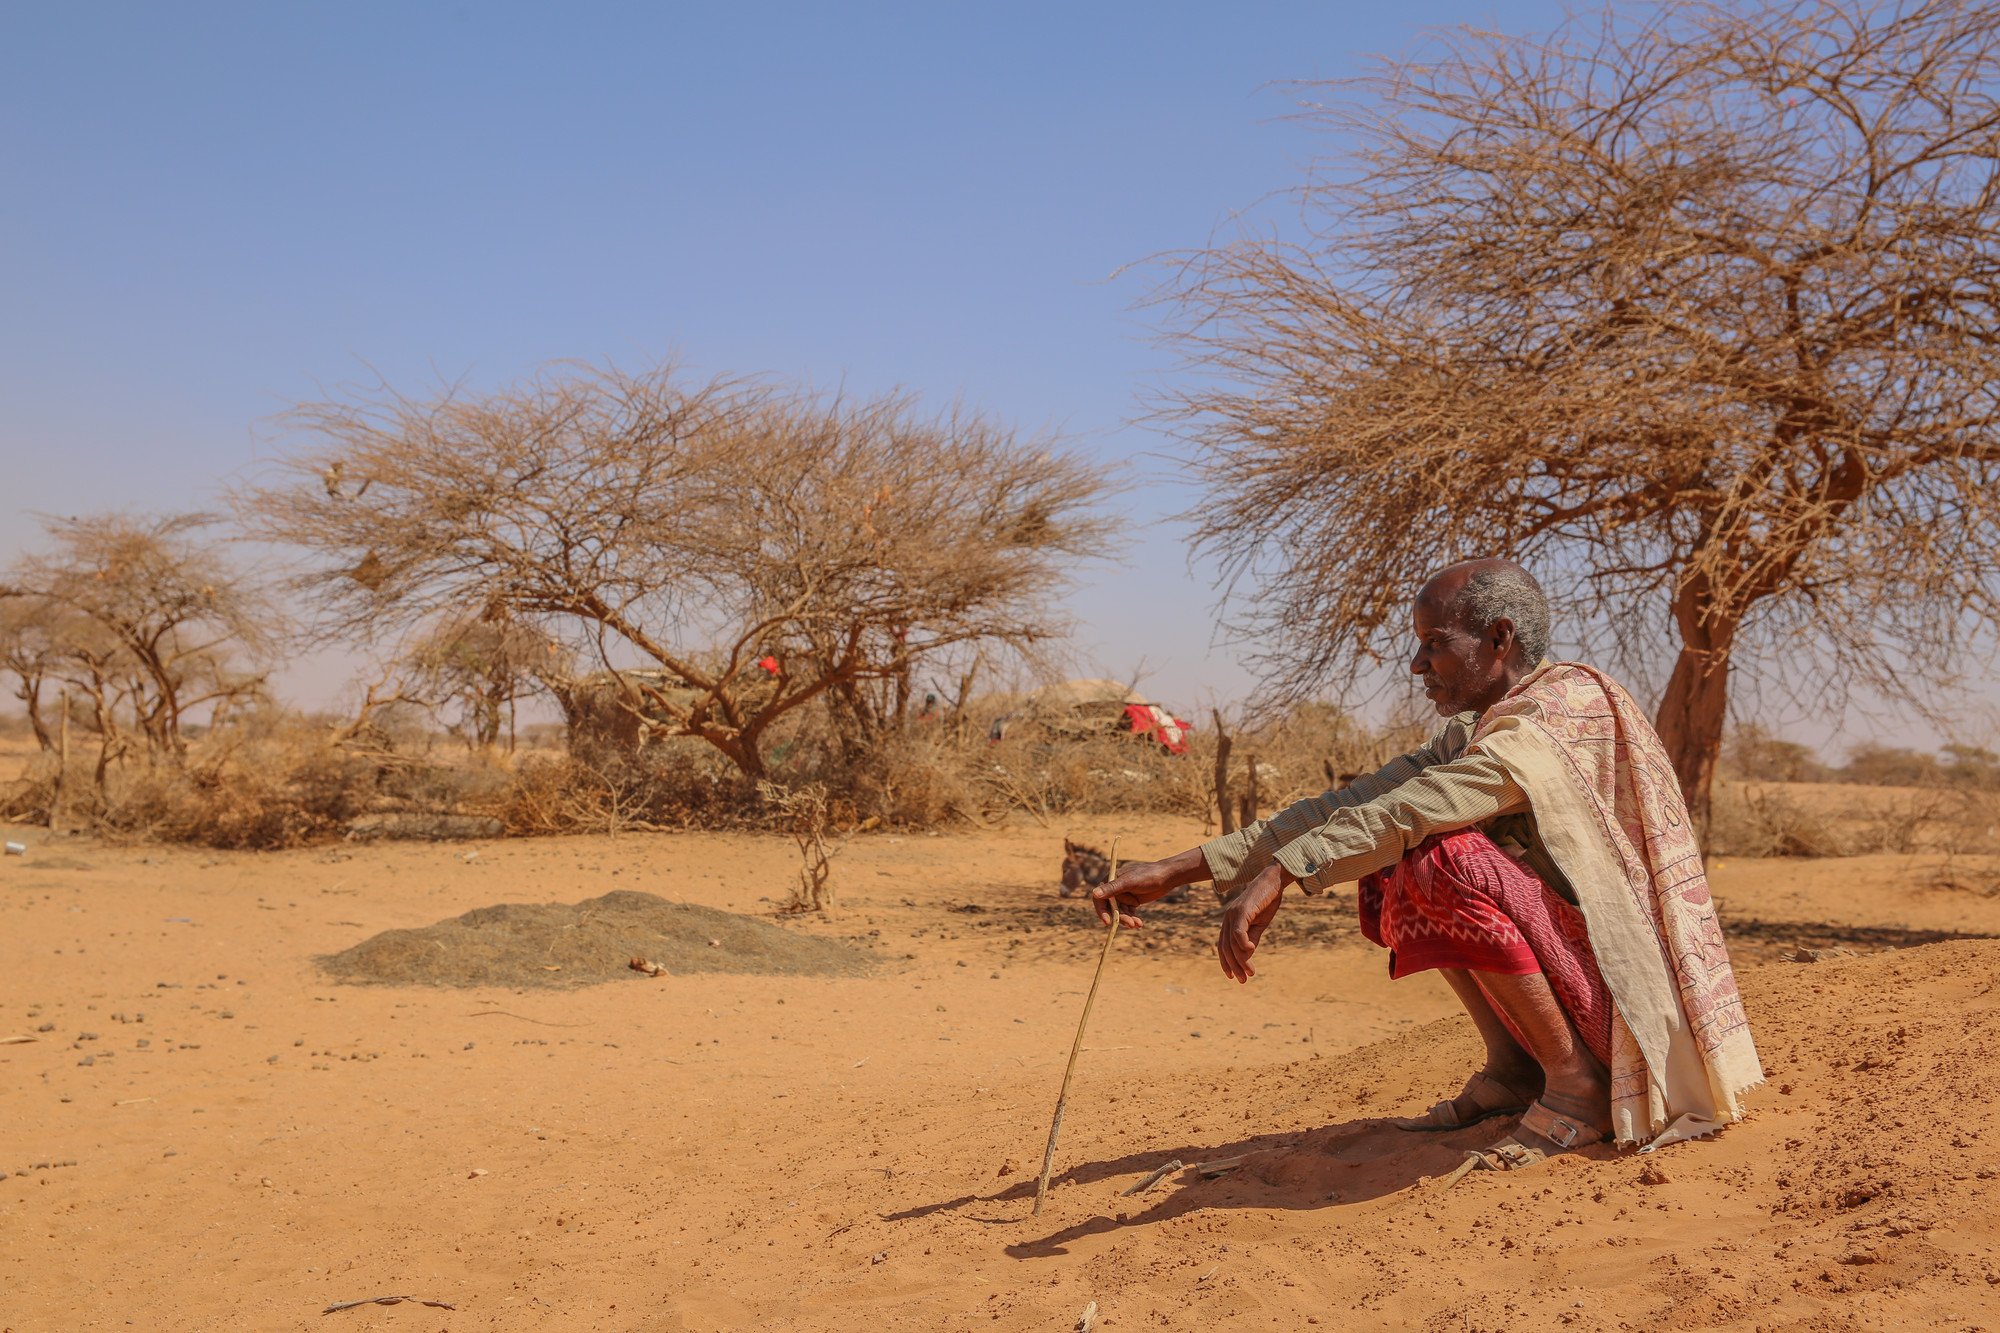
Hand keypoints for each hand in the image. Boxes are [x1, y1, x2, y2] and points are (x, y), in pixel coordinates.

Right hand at [1090, 847, 1206, 927]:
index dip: (1101, 910)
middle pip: (1110, 908)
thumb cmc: (1147, 875)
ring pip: (1120, 912)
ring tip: (1137, 924)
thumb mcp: (1129, 882)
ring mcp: (1124, 896)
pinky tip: (1139, 924)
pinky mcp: (1133, 901)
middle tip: (1129, 924)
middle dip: (1119, 917)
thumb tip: (1094, 893)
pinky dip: (1133, 919)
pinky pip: (1129, 913)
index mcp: (1110, 880)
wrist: (1167, 876)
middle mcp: (1115, 889)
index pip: (1099, 898)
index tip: (1107, 922)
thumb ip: (1112, 888)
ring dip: (1127, 919)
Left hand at [1217, 863, 1285, 982]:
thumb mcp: (1259, 925)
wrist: (1274, 882)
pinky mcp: (1242, 910)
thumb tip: (1246, 957)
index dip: (1226, 962)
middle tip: (1243, 980)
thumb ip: (1252, 940)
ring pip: (1232, 943)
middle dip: (1234, 966)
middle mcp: (1228, 918)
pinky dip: (1243, 944)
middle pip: (1225, 948)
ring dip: (1241, 960)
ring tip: (1250, 972)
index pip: (1223, 946)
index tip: (1233, 977)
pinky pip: (1238, 932)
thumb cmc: (1267, 901)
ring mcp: (1233, 914)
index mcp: (1230, 922)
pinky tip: (1251, 951)